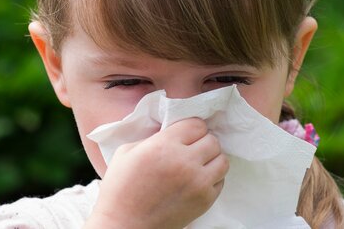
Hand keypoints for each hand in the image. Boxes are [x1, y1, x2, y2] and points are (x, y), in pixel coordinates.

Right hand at [86, 118, 228, 228]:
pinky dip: (212, 177)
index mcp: (163, 146)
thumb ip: (153, 137)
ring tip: (199, 163)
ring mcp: (198, 182)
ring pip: (222, 159)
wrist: (125, 225)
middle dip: (202, 141)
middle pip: (212, 140)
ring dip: (212, 158)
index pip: (196, 124)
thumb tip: (173, 132)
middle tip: (192, 148)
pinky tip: (198, 179)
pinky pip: (220, 180)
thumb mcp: (127, 152)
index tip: (186, 134)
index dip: (192, 128)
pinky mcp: (205, 200)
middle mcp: (184, 162)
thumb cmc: (120, 189)